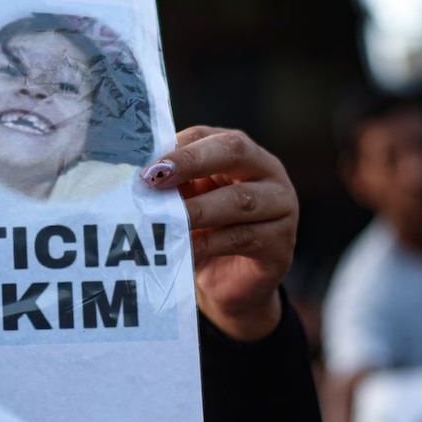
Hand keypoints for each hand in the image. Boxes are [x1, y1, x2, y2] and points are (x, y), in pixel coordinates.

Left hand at [140, 126, 296, 339]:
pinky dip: (207, 244)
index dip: (178, 148)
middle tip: (156, 177)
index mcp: (239, 153)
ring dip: (197, 210)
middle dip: (191, 161)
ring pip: (240, 200)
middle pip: (234, 151)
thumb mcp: (185, 203)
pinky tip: (181, 250)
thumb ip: (171, 185)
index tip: (147, 166)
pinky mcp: (280, 245)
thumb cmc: (203, 234)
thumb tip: (139, 175)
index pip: (209, 136)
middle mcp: (267, 172)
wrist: (226, 285)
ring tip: (164, 220)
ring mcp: (281, 207)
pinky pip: (242, 239)